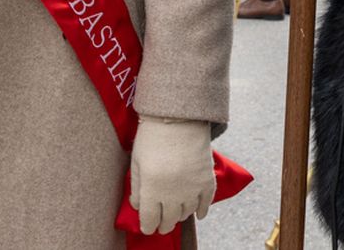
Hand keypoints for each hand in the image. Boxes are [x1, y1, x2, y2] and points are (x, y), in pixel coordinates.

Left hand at [129, 115, 214, 234]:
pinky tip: (198, 213)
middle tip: (161, 224)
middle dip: (163, 224)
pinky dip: (202, 210)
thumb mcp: (136, 162)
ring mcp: (192, 188)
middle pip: (169, 221)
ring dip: (180, 216)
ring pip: (186, 214)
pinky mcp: (207, 180)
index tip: (148, 227)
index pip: (150, 220)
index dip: (148, 226)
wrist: (178, 117)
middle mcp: (173, 193)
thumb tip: (138, 206)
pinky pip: (206, 203)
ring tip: (176, 213)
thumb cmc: (152, 137)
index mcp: (152, 189)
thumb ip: (136, 188)